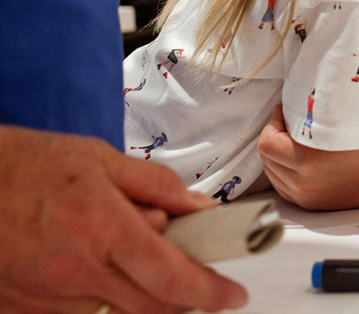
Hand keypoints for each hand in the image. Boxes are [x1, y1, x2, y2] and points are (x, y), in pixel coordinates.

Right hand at [0, 124, 247, 312]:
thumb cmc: (28, 165)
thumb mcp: (100, 160)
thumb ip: (155, 187)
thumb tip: (199, 208)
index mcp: (105, 230)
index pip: (172, 279)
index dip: (210, 293)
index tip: (234, 296)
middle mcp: (79, 272)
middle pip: (151, 307)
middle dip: (183, 297)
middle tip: (194, 274)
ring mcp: (49, 298)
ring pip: (115, 312)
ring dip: (137, 292)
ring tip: (124, 251)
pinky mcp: (24, 310)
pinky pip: (78, 313)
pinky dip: (98, 295)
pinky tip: (90, 264)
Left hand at [258, 105, 358, 209]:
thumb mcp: (344, 121)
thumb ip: (315, 114)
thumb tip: (294, 104)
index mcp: (308, 161)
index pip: (267, 143)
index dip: (273, 123)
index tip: (285, 112)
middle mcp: (304, 183)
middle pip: (267, 159)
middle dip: (274, 138)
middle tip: (288, 124)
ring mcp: (307, 196)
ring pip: (273, 174)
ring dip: (278, 157)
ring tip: (293, 142)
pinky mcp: (312, 205)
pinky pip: (285, 187)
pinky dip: (285, 172)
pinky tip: (299, 161)